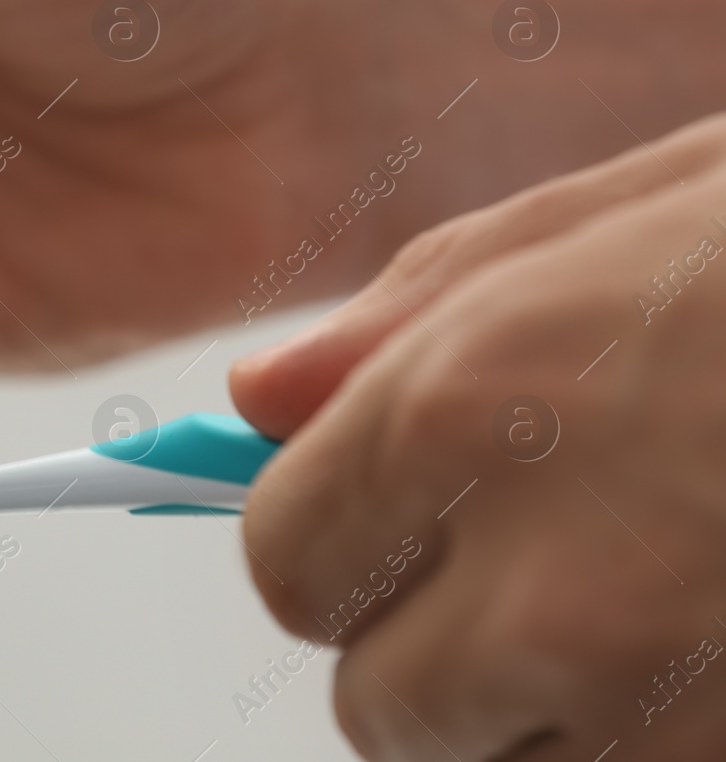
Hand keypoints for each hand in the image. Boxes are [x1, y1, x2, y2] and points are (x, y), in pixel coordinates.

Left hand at [235, 113, 725, 759]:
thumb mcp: (609, 221)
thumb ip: (406, 324)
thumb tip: (252, 406)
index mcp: (466, 418)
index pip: (285, 564)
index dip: (332, 551)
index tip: (386, 535)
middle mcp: (548, 591)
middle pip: (384, 708)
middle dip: (439, 653)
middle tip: (557, 569)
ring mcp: (671, 720)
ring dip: (560, 717)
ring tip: (676, 591)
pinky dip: (663, 736)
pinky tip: (719, 640)